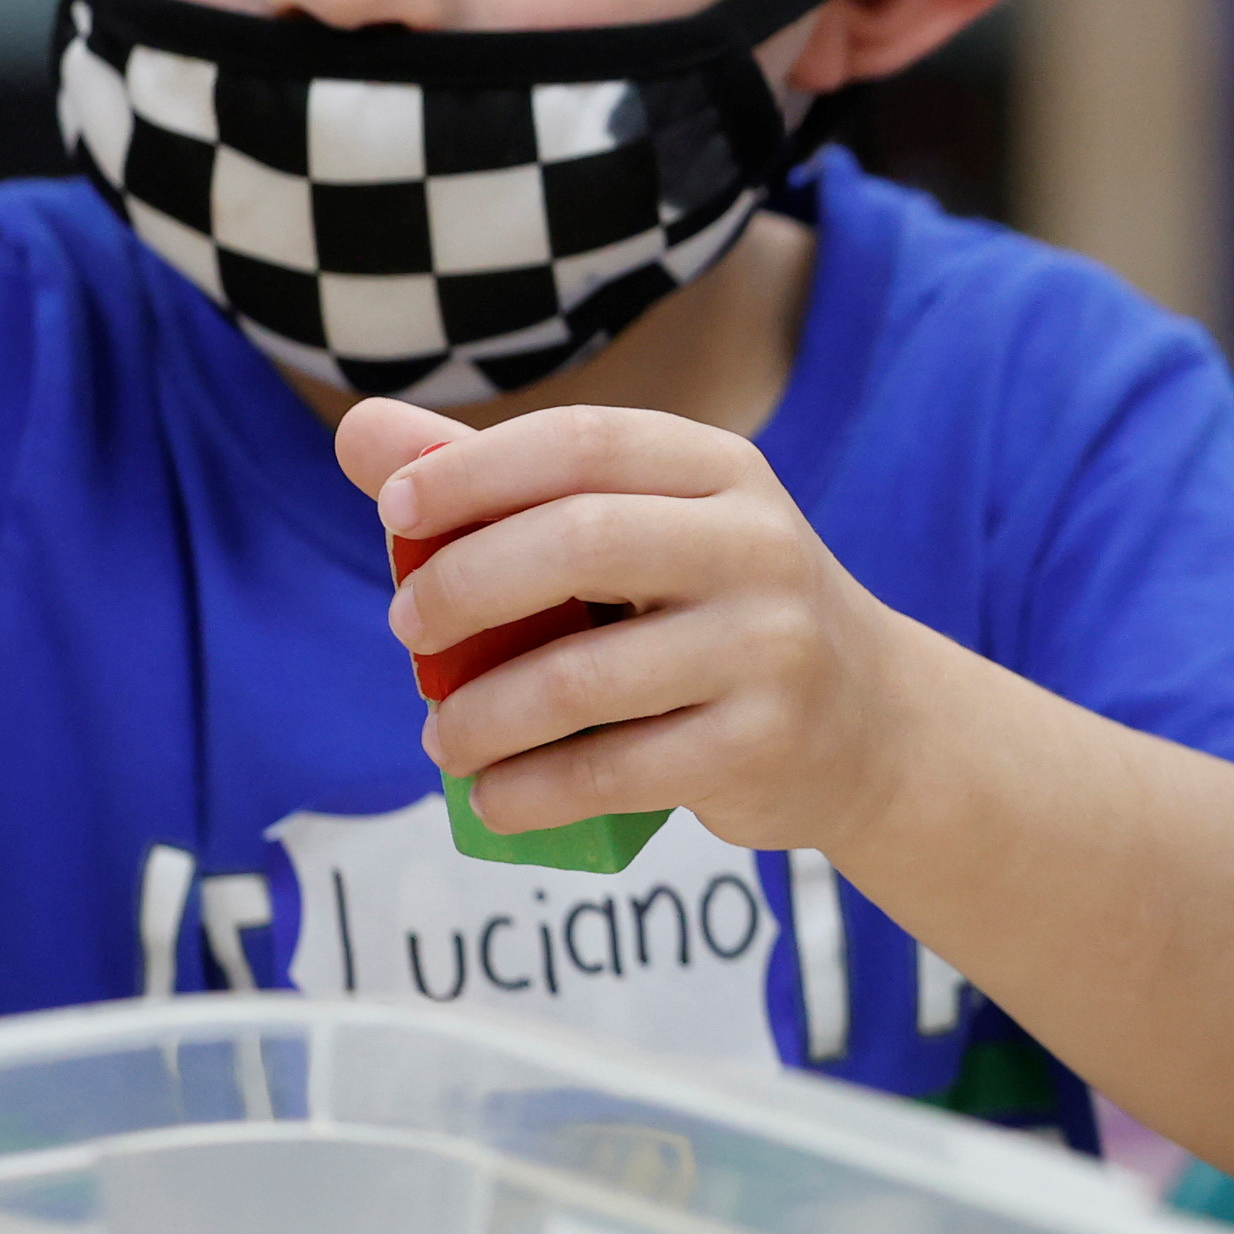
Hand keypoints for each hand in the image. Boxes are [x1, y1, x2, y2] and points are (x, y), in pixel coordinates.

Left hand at [341, 397, 910, 854]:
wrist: (871, 723)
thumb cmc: (716, 612)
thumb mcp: (639, 528)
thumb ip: (504, 485)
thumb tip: (361, 436)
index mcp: (719, 470)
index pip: (583, 442)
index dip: (475, 471)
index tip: (396, 513)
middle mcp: (756, 544)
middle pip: (579, 541)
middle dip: (464, 588)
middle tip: (409, 631)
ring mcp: (769, 647)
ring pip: (583, 675)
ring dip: (482, 715)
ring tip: (443, 739)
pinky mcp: (763, 745)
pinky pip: (614, 772)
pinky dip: (531, 791)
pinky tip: (494, 797)